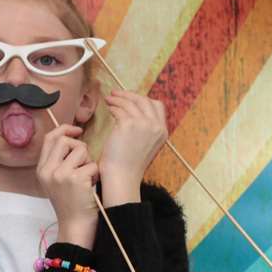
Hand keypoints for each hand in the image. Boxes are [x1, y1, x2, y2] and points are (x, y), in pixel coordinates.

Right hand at [36, 124, 99, 248]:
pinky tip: (91, 186)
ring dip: (89, 161)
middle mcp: (47, 170)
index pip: (49, 138)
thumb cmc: (71, 202)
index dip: (64, 129)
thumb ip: (58, 161)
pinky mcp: (75, 179)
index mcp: (41, 169)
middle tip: (84, 162)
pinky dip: (96, 173)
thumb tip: (73, 137)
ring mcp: (60, 175)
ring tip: (87, 177)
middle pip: (64, 140)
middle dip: (80, 147)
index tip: (78, 130)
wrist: (75, 225)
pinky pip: (92, 164)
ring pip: (81, 149)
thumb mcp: (56, 181)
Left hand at [97, 90, 166, 204]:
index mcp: (162, 132)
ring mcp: (144, 124)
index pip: (157, 107)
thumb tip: (135, 117)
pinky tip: (108, 107)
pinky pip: (120, 109)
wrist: (122, 177)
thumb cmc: (128, 166)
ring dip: (119, 98)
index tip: (131, 99)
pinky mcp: (128, 124)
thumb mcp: (144, 146)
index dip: (143, 100)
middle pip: (145, 101)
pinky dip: (114, 105)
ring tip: (109, 99)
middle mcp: (156, 126)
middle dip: (129, 95)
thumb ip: (145, 131)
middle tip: (116, 94)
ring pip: (131, 103)